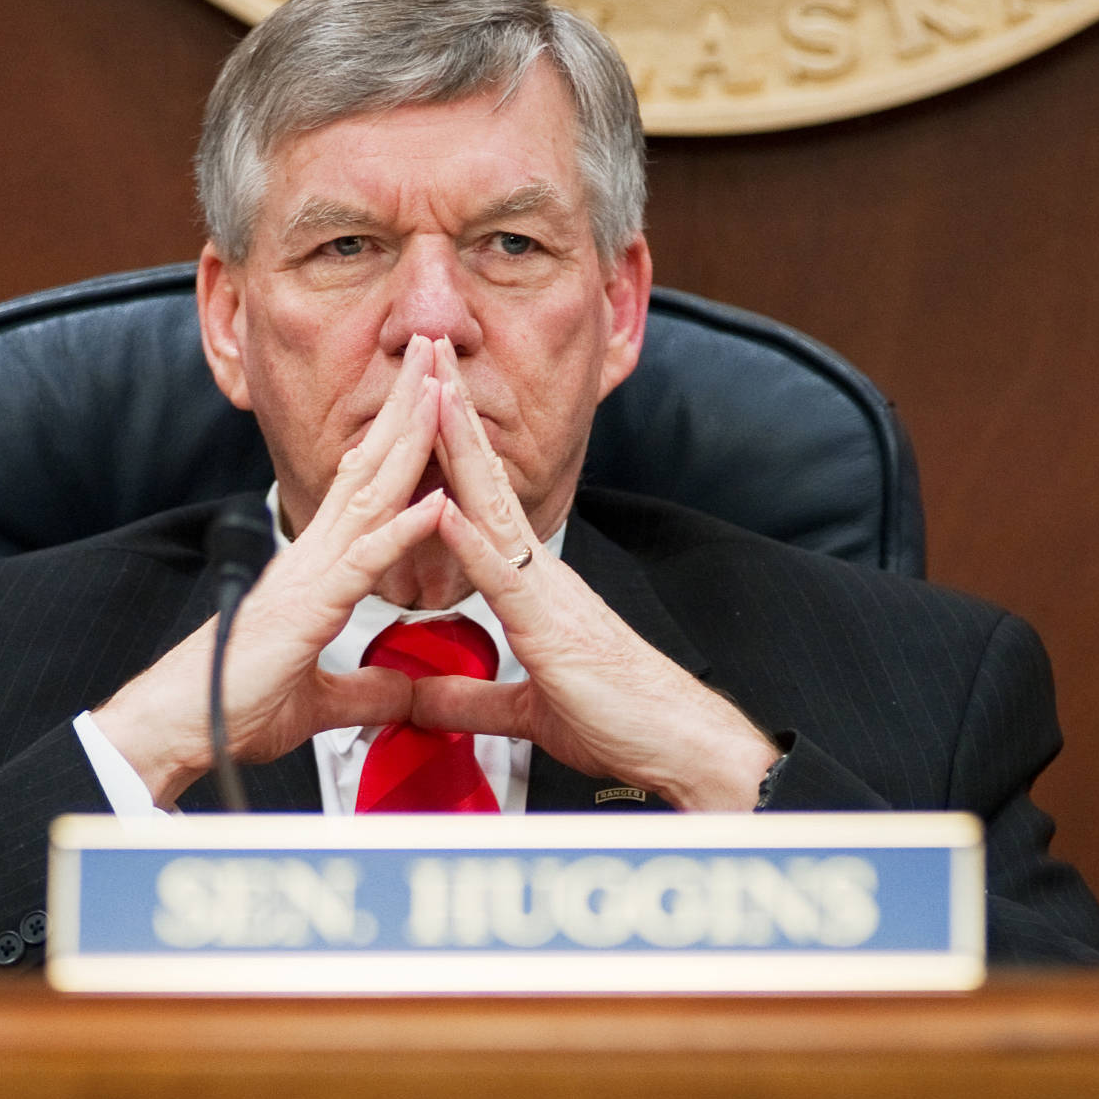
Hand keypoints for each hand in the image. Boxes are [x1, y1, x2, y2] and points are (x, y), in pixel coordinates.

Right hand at [91, 335, 450, 806]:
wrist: (181, 729)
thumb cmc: (232, 707)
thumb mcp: (320, 702)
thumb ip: (364, 692)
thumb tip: (403, 691)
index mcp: (315, 570)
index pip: (366, 489)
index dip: (401, 440)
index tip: (433, 396)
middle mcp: (312, 558)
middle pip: (369, 468)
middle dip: (406, 408)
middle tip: (437, 349)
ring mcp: (308, 577)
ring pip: (368, 496)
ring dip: (408, 442)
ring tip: (441, 390)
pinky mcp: (306, 609)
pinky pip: (361, 564)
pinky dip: (400, 533)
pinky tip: (435, 503)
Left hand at [413, 339, 781, 810]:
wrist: (677, 746)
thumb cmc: (616, 722)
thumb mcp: (527, 710)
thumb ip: (474, 700)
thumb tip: (424, 702)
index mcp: (533, 586)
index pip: (482, 503)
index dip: (450, 450)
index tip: (421, 398)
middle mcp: (541, 574)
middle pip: (486, 480)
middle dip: (452, 415)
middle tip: (425, 351)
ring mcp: (548, 594)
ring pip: (495, 509)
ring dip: (460, 450)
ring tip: (430, 393)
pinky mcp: (553, 630)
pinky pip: (507, 579)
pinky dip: (472, 542)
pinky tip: (442, 508)